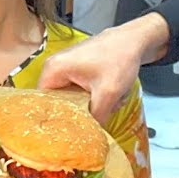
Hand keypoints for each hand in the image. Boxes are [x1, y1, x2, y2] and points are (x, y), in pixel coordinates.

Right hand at [39, 13, 170, 122]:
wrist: (136, 40)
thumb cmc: (120, 58)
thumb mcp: (108, 93)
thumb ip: (95, 118)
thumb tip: (88, 137)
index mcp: (53, 69)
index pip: (43, 104)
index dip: (55, 120)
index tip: (70, 132)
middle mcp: (54, 68)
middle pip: (58, 103)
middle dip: (79, 111)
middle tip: (98, 113)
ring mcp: (66, 68)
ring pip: (72, 99)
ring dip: (91, 104)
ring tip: (109, 100)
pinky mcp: (77, 69)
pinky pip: (80, 91)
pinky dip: (95, 96)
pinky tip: (110, 94)